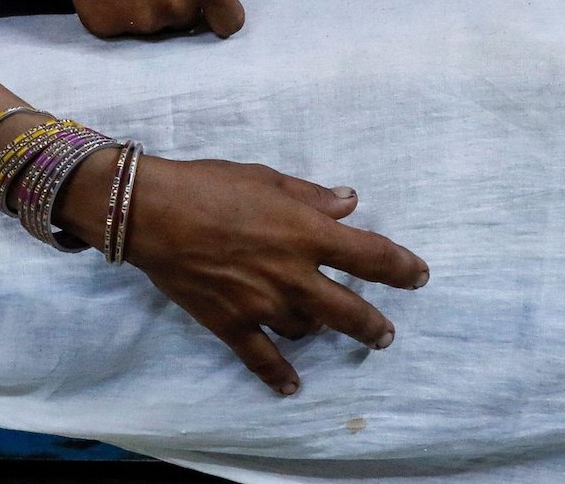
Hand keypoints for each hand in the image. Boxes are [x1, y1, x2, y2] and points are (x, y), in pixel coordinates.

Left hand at [60, 0, 240, 37]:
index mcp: (101, 18)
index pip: (127, 33)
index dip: (133, 5)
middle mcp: (138, 22)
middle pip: (162, 29)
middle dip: (161, 2)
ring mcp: (176, 7)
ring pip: (193, 20)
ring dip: (191, 0)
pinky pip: (228, 21)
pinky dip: (225, 12)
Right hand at [104, 156, 428, 395]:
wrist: (147, 211)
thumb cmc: (206, 184)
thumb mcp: (263, 177)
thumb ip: (309, 195)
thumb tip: (349, 202)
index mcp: (306, 234)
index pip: (372, 257)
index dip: (402, 268)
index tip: (417, 276)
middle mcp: (293, 274)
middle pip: (351, 311)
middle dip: (374, 326)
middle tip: (383, 334)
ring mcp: (264, 303)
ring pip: (308, 331)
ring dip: (318, 330)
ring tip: (319, 329)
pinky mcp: (232, 322)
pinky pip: (262, 358)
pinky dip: (279, 375)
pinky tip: (291, 386)